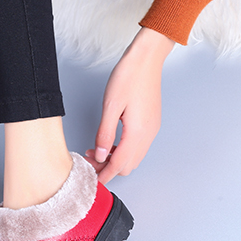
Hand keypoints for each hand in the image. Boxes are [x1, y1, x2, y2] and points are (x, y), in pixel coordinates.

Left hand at [84, 27, 174, 183]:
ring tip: (95, 151)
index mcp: (138, 132)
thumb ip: (105, 133)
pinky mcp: (150, 123)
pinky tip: (108, 142)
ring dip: (115, 159)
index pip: (120, 164)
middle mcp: (148, 134)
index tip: (92, 181)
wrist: (146, 58)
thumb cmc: (129, 76)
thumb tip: (100, 155)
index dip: (105, 175)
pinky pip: (137, 146)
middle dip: (108, 168)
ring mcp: (151, 129)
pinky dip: (122, 150)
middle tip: (88, 161)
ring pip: (133, 157)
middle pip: (128, 165)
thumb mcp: (110, 106)